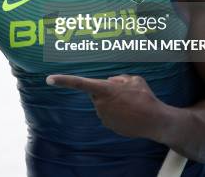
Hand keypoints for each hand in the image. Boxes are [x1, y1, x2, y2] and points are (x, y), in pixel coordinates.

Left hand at [46, 74, 167, 139]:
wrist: (155, 121)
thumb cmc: (145, 97)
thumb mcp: (134, 79)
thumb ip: (118, 78)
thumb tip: (110, 82)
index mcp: (104, 89)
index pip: (79, 83)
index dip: (63, 80)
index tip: (49, 79)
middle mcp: (100, 103)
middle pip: (98, 92)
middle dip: (107, 91)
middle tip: (126, 94)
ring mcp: (103, 116)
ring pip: (104, 103)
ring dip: (114, 102)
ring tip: (131, 105)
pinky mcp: (108, 125)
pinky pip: (109, 114)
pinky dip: (117, 113)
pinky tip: (130, 114)